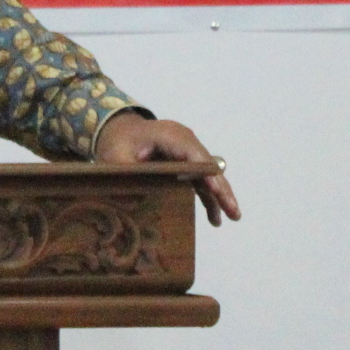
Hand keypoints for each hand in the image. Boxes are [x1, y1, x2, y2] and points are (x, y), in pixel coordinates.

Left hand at [95, 111, 239, 225]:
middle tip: (234, 212)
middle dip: (221, 189)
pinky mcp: (185, 162)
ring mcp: (187, 151)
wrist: (118, 131)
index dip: (207, 173)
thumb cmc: (117, 142)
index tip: (217, 190)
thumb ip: (127, 175)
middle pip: (208, 165)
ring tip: (228, 218)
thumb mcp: (115, 158)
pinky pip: (200, 179)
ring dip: (218, 196)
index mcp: (169, 135)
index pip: (194, 155)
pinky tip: (213, 216)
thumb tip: (135, 201)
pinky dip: (208, 195)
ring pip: (208, 174)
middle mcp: (184, 141)